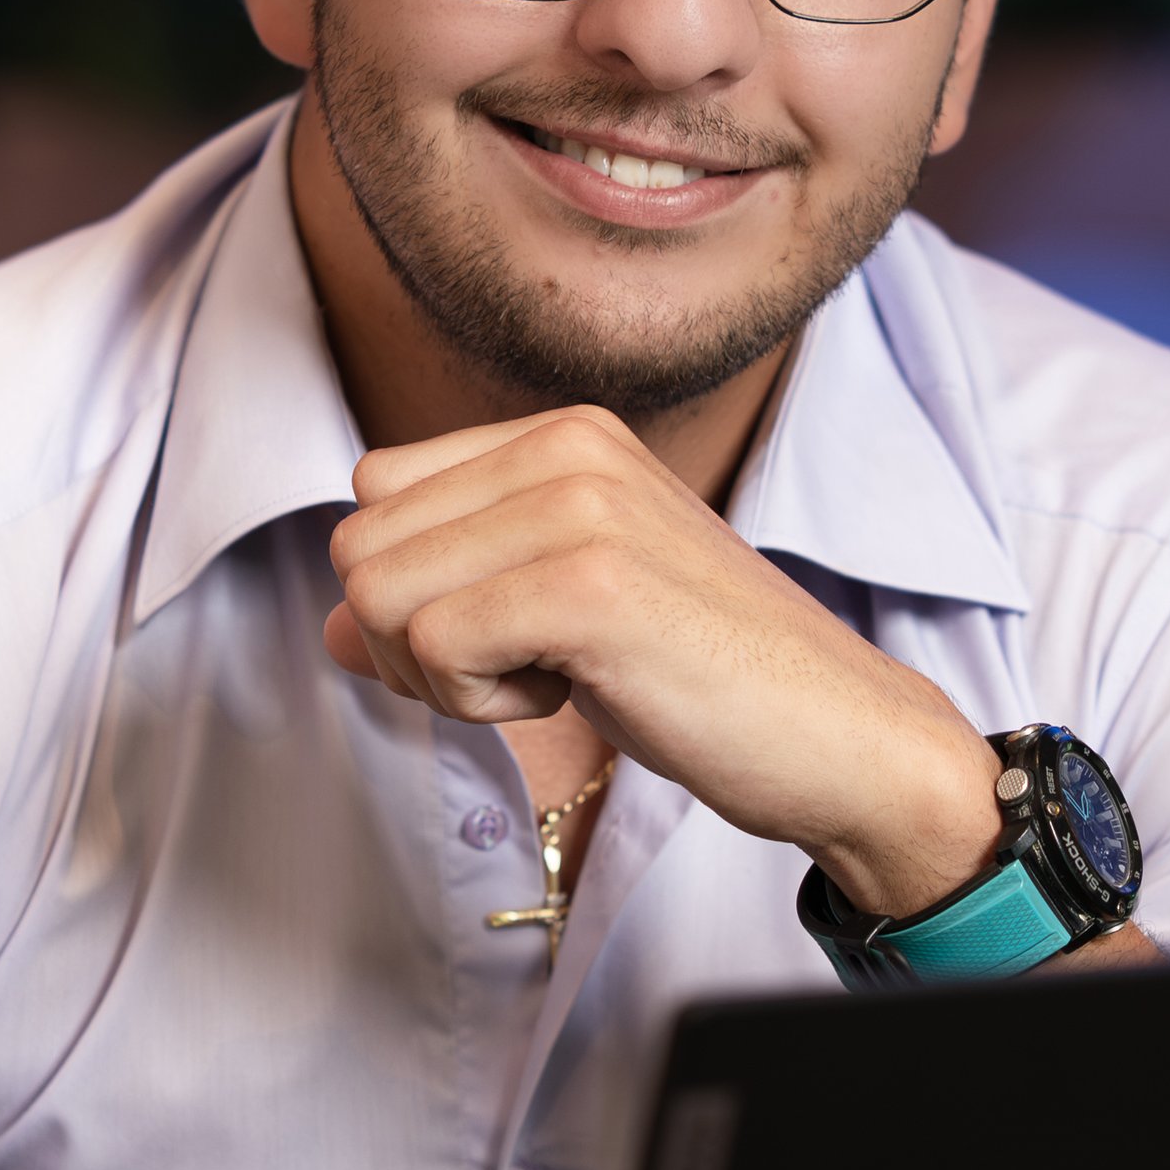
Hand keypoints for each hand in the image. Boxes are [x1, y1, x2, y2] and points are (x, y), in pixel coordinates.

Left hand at [327, 405, 1002, 920]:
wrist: (840, 735)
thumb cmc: (708, 679)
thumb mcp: (561, 616)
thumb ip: (448, 597)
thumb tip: (329, 630)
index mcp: (565, 434)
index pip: (378, 492)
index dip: (413, 586)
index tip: (510, 633)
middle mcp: (567, 446)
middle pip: (360, 546)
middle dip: (411, 640)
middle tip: (527, 670)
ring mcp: (580, 508)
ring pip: (376, 594)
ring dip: (443, 674)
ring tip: (556, 678)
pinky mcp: (587, 584)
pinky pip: (429, 644)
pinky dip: (478, 701)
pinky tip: (572, 694)